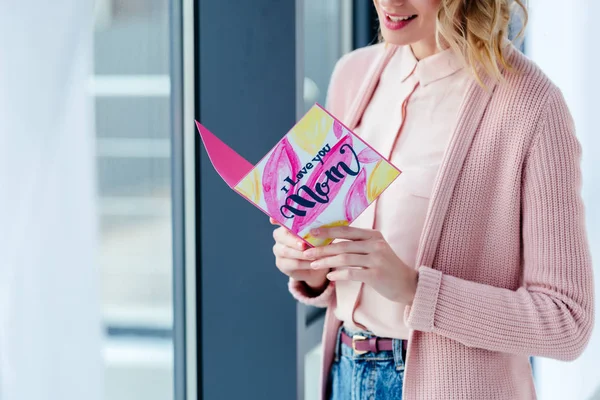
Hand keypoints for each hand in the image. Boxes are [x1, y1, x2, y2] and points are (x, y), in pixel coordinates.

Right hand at [270, 218, 328, 290]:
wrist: (317, 265)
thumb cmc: (319, 245)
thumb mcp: (320, 235)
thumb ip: (318, 228)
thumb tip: (325, 221)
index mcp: (287, 225)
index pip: (280, 220)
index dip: (276, 219)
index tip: (273, 220)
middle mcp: (279, 237)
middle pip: (280, 236)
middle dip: (293, 240)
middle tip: (304, 244)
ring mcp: (278, 250)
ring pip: (286, 251)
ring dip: (301, 253)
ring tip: (314, 255)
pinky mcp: (281, 264)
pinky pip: (293, 263)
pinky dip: (305, 264)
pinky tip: (314, 264)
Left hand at [303, 226, 417, 304]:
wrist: (408, 284)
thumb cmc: (387, 267)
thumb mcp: (375, 250)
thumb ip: (358, 244)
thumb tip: (331, 242)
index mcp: (373, 235)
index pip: (346, 230)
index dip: (328, 230)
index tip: (311, 233)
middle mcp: (375, 244)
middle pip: (342, 245)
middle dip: (322, 249)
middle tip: (307, 253)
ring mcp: (377, 259)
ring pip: (345, 258)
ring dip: (326, 262)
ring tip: (313, 265)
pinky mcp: (376, 275)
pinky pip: (352, 273)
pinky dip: (339, 275)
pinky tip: (330, 277)